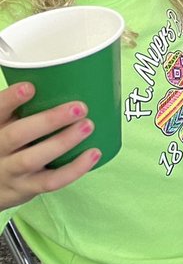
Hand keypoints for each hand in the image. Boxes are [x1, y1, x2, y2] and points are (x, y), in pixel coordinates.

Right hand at [0, 83, 100, 210]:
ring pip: (33, 158)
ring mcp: (10, 171)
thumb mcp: (7, 123)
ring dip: (63, 142)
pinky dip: (74, 168)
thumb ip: (25, 107)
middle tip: (79, 107)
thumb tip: (68, 75)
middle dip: (48, 121)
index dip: (10, 100)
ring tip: (88, 126)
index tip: (30, 87)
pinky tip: (93, 153)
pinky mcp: (27, 188)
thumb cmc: (9, 143)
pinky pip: (51, 181)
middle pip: (16, 135)